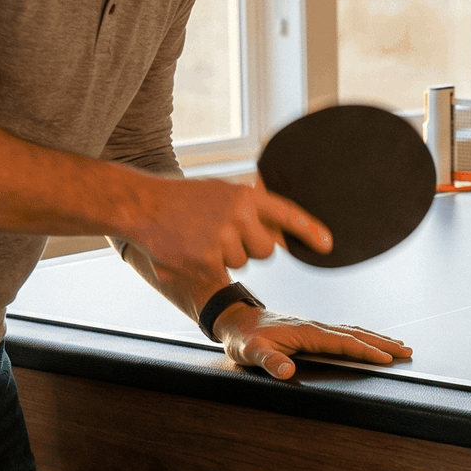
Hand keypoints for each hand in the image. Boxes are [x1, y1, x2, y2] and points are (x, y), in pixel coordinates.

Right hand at [125, 174, 329, 282]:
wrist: (143, 206)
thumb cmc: (184, 201)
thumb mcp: (222, 194)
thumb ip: (251, 212)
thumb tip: (281, 237)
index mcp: (245, 196)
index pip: (287, 214)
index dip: (309, 231)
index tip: (328, 245)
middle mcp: (238, 215)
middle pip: (266, 250)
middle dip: (250, 248)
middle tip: (221, 234)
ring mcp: (222, 239)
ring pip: (242, 263)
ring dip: (225, 257)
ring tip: (200, 238)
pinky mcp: (206, 261)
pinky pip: (222, 275)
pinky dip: (208, 269)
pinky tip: (191, 253)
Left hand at [216, 305, 412, 380]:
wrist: (235, 319)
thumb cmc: (243, 337)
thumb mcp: (249, 352)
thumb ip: (269, 361)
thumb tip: (286, 371)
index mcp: (305, 332)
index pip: (343, 342)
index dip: (365, 351)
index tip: (386, 359)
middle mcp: (315, 326)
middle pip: (356, 334)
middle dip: (382, 343)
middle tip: (407, 351)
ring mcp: (316, 327)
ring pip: (353, 332)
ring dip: (377, 338)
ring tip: (399, 346)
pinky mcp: (314, 330)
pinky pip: (345, 332)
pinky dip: (363, 336)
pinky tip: (370, 340)